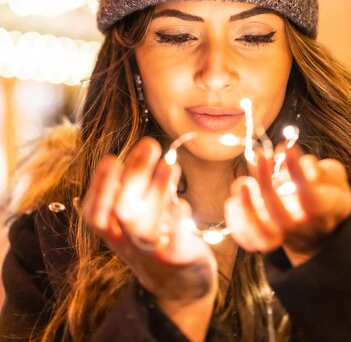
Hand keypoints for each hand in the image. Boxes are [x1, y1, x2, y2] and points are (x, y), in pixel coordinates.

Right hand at [83, 137, 217, 305]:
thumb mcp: (133, 214)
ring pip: (147, 224)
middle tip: (150, 143)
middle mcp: (125, 242)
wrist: (177, 282)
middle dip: (135, 174)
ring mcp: (150, 252)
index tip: (111, 159)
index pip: (94, 212)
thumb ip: (133, 185)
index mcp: (110, 229)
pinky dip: (177, 215)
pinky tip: (181, 200)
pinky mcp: (175, 257)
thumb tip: (145, 148)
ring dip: (159, 190)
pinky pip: (175, 236)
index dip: (100, 187)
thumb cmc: (153, 234)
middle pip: (123, 210)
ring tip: (169, 164)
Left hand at [224, 144, 350, 264]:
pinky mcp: (268, 239)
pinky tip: (234, 199)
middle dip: (266, 185)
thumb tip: (306, 167)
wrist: (322, 226)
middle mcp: (302, 228)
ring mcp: (284, 236)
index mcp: (324, 212)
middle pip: (280, 216)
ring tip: (242, 182)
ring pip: (263, 233)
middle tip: (259, 157)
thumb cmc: (328, 193)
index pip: (310, 197)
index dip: (297, 174)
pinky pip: (248, 238)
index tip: (286, 148)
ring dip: (247, 206)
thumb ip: (324, 170)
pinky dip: (239, 221)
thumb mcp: (335, 179)